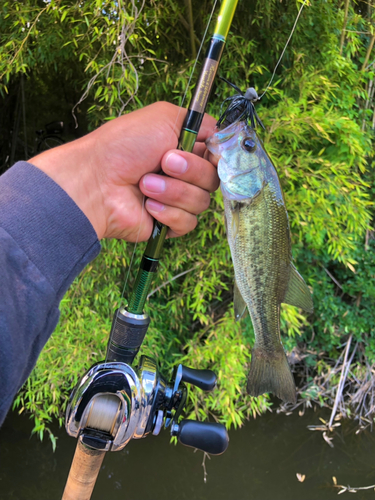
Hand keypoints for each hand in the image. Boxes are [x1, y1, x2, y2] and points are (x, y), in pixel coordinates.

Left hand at [30, 102, 218, 240]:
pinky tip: (148, 206)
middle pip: (213, 179)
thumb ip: (199, 121)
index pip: (219, 156)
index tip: (209, 152)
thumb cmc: (124, 145)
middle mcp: (183, 174)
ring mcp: (176, 199)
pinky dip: (168, 212)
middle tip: (162, 163)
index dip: (218, 157)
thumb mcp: (164, 117)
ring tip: (144, 185)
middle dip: (189, 171)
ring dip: (173, 191)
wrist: (97, 182)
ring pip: (202, 202)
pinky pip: (188, 222)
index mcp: (184, 148)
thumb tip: (221, 136)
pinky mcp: (168, 223)